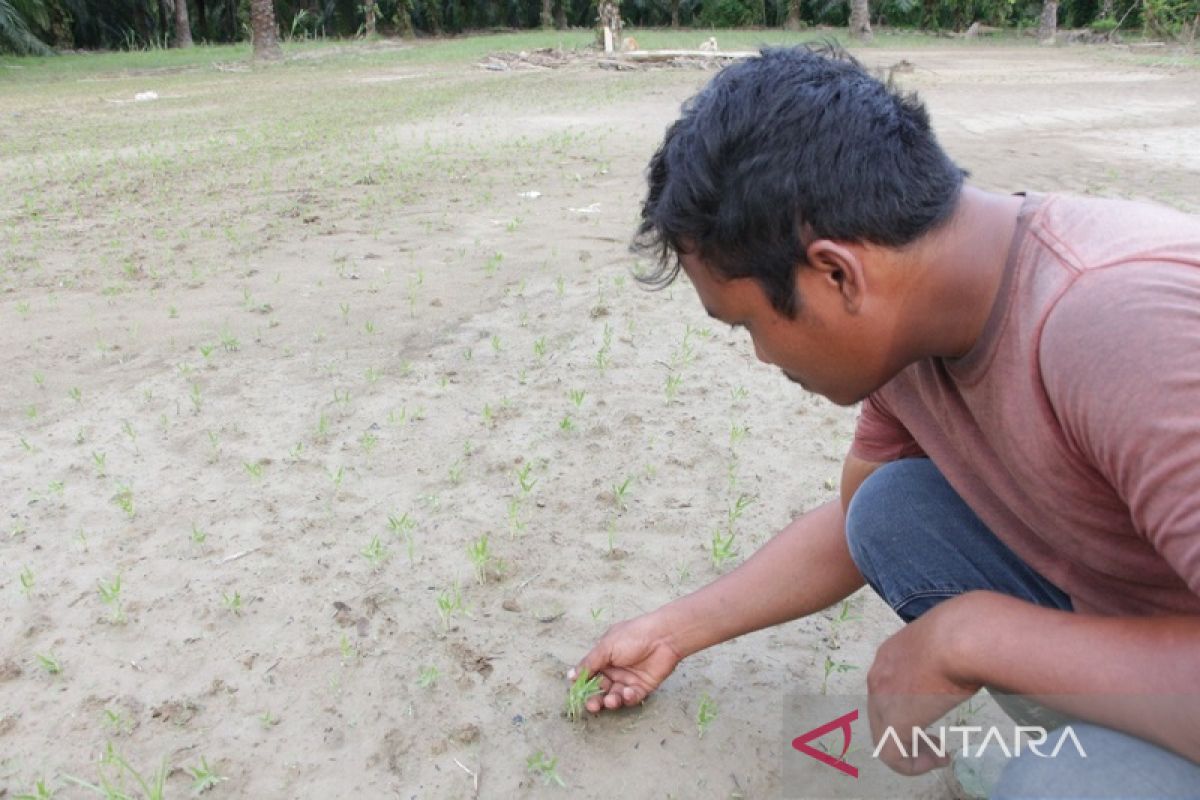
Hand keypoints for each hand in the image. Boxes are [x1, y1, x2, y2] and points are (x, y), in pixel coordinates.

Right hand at [569, 611, 684, 713]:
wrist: (663, 637)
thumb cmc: (633, 636)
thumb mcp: (606, 647)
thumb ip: (589, 663)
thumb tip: (570, 675)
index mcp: (604, 658)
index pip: (589, 676)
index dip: (584, 686)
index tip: (578, 695)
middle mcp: (615, 670)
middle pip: (601, 689)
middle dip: (595, 699)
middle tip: (592, 706)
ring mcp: (628, 679)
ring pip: (614, 696)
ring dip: (611, 701)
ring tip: (611, 700)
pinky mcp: (642, 687)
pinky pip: (631, 698)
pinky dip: (627, 698)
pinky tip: (627, 692)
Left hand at [866, 592, 986, 775]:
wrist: (963, 637)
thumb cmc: (965, 632)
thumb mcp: (947, 640)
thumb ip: (945, 653)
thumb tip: (969, 656)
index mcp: (889, 654)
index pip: (887, 689)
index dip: (908, 706)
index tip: (933, 713)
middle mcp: (879, 675)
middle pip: (880, 715)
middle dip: (906, 731)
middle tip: (935, 742)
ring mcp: (883, 699)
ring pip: (884, 737)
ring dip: (911, 751)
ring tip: (938, 756)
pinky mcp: (895, 721)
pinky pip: (893, 755)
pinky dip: (913, 765)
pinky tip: (938, 760)